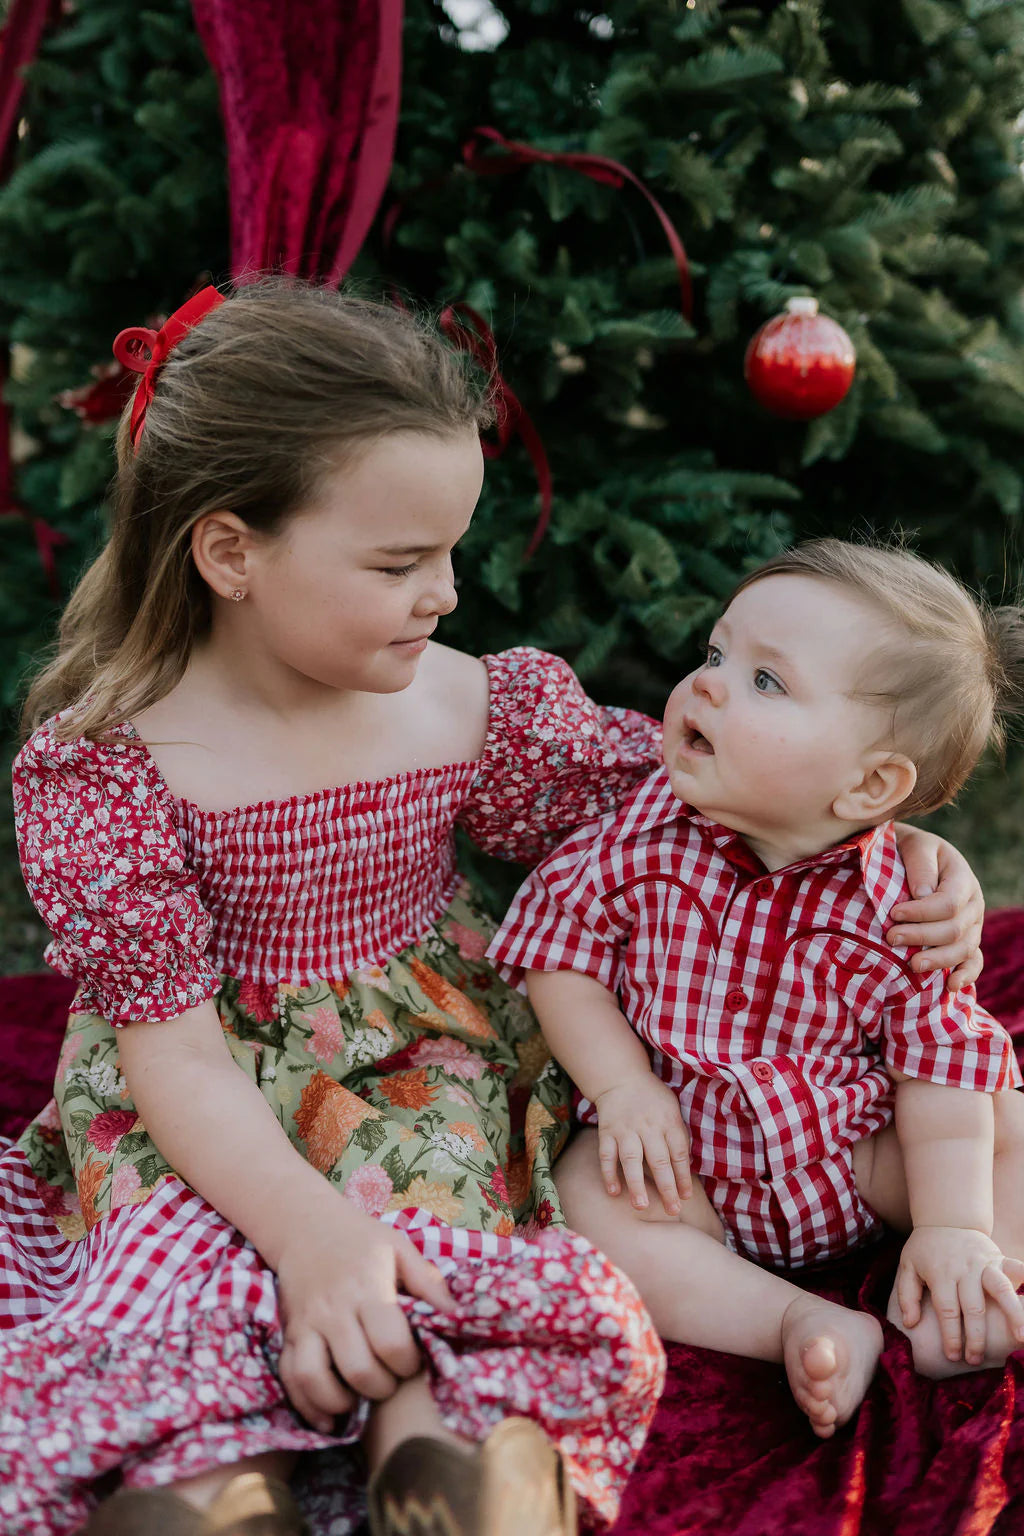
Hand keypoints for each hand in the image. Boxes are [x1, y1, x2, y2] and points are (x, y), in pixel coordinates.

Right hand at [276, 1199, 453, 1432]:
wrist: (307, 1225)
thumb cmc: (362, 1239)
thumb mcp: (399, 1248)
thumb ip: (427, 1283)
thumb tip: (457, 1316)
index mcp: (367, 1287)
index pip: (390, 1342)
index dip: (408, 1362)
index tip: (414, 1360)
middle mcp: (334, 1309)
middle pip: (357, 1369)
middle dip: (381, 1388)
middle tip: (391, 1381)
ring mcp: (307, 1324)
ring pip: (315, 1379)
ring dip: (340, 1402)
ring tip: (360, 1399)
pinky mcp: (289, 1334)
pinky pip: (290, 1378)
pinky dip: (307, 1406)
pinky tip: (328, 1418)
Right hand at [594, 1072, 691, 1215]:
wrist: (622, 1078)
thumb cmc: (653, 1098)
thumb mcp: (673, 1110)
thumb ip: (678, 1136)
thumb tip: (684, 1170)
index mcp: (668, 1121)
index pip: (679, 1153)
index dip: (683, 1177)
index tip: (685, 1197)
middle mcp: (648, 1126)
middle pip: (659, 1160)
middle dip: (666, 1187)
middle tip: (672, 1211)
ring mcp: (626, 1130)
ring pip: (631, 1159)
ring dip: (636, 1184)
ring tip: (641, 1206)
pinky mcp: (607, 1131)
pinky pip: (607, 1155)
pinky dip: (609, 1173)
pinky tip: (613, 1192)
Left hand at [887, 825, 983, 989]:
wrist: (911, 856)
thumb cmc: (908, 850)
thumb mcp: (914, 845)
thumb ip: (920, 865)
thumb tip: (923, 895)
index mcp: (962, 877)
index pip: (948, 903)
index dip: (921, 912)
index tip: (893, 913)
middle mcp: (972, 903)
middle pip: (954, 929)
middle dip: (921, 936)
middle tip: (891, 938)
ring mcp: (972, 925)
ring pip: (964, 949)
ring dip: (938, 960)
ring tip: (912, 965)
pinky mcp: (966, 940)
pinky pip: (974, 961)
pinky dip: (965, 975)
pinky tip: (950, 986)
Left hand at [896, 1225, 1023, 1364]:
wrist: (946, 1218)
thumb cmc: (925, 1249)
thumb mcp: (907, 1267)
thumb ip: (907, 1295)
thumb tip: (910, 1323)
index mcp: (941, 1274)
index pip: (948, 1310)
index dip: (951, 1336)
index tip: (953, 1356)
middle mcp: (964, 1269)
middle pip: (974, 1307)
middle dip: (976, 1337)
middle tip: (974, 1360)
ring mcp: (984, 1263)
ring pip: (1001, 1290)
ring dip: (1013, 1315)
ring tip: (1021, 1339)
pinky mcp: (999, 1257)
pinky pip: (1017, 1268)